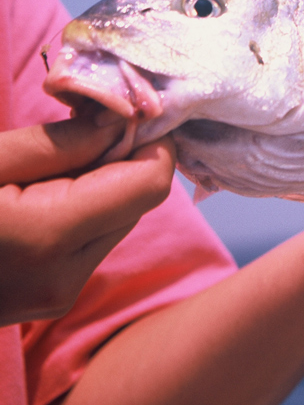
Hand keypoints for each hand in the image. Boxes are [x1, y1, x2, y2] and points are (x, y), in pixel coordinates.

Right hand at [0, 115, 174, 324]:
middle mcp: (65, 278)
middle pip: (138, 201)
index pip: (149, 183)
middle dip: (124, 157)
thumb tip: (122, 119)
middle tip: (90, 120)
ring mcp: (57, 296)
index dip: (153, 140)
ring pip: (118, 222)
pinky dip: (84, 209)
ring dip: (103, 183)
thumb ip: (59, 143)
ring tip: (55, 156)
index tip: (137, 107)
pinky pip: (91, 243)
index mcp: (48, 236)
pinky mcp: (49, 301)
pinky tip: (45, 188)